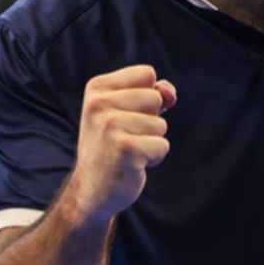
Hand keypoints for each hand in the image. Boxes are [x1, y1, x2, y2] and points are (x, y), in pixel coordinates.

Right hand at [63, 65, 177, 226]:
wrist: (92, 190)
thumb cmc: (113, 146)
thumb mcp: (127, 112)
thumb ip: (152, 93)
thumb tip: (170, 93)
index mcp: (97, 88)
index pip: (147, 74)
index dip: (147, 97)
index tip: (125, 116)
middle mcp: (99, 104)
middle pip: (156, 97)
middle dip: (150, 121)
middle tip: (126, 137)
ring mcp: (110, 126)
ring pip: (160, 125)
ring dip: (151, 141)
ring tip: (128, 151)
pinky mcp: (125, 149)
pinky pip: (162, 145)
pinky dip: (153, 158)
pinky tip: (132, 164)